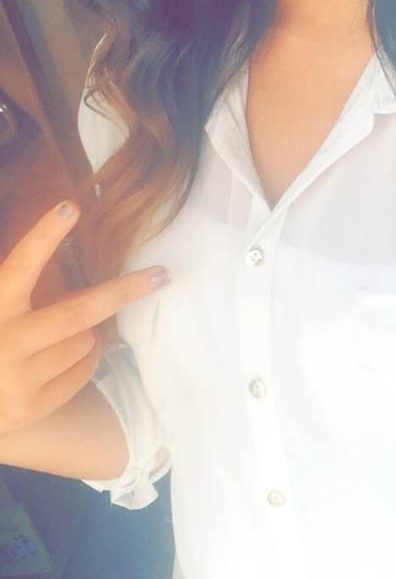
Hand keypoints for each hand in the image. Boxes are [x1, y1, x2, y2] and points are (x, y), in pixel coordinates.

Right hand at [0, 201, 169, 435]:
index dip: (45, 235)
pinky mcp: (32, 408)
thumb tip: (60, 233)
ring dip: (92, 330)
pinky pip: (82, 373)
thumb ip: (15, 282)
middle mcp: (6, 342)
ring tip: (76, 328)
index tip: (71, 207)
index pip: (21, 264)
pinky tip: (70, 353)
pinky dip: (86, 358)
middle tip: (160, 275)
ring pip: (86, 342)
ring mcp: (20, 379)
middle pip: (80, 311)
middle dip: (124, 290)